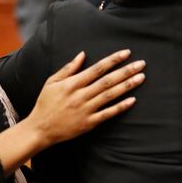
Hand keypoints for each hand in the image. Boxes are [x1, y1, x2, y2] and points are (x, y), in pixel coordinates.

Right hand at [25, 49, 145, 149]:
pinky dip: (120, 107)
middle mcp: (80, 95)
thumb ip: (68, 68)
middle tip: (141, 64)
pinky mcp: (89, 123)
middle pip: (107, 80)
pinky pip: (107, 114)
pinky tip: (132, 100)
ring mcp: (86, 110)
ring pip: (110, 95)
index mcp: (72, 84)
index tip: (127, 53)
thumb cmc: (45, 103)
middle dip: (126, 71)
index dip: (113, 60)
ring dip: (127, 86)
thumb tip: (82, 54)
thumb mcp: (52, 82)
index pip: (97, 68)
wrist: (40, 129)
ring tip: (141, 77)